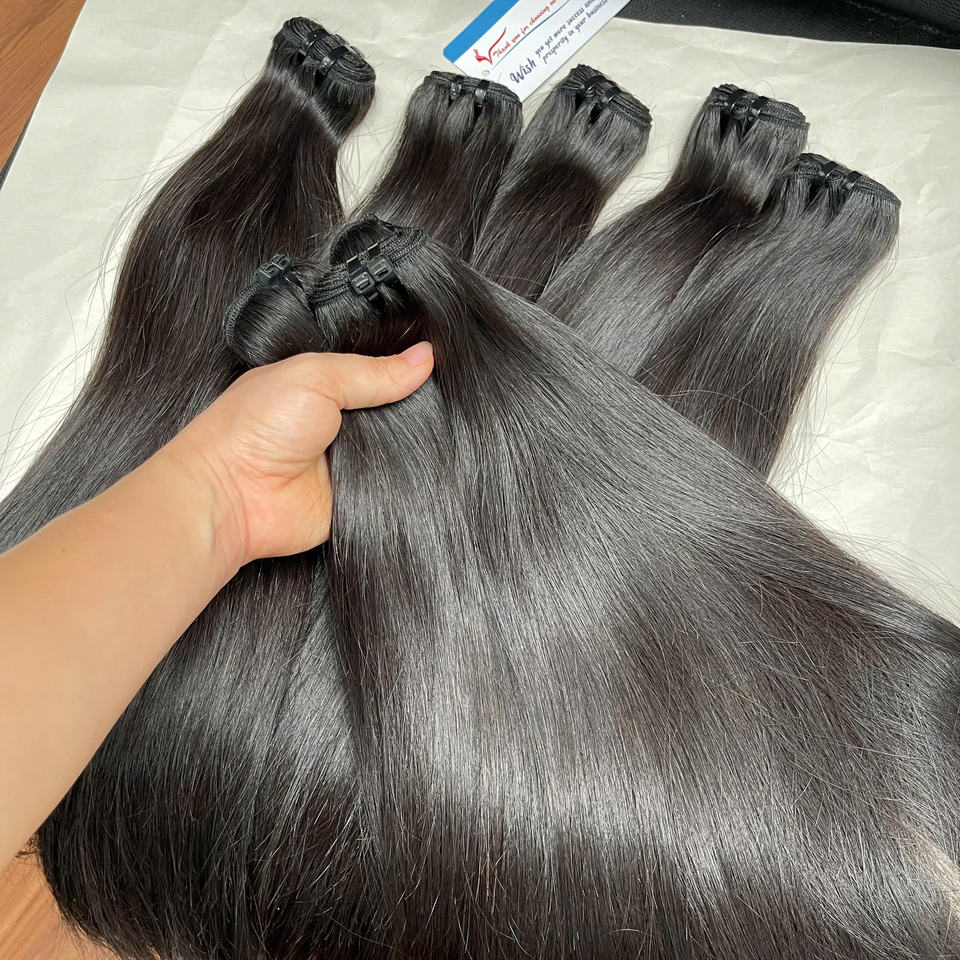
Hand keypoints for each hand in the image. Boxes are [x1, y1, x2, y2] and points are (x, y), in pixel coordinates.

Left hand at [163, 343, 433, 568]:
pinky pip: (396, 484)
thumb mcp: (316, 377)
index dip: (404, 362)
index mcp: (322, 383)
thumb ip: (372, 370)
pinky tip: (422, 462)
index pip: (376, 367)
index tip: (437, 353)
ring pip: (402, 446)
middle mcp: (337, 421)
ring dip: (412, 440)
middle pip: (394, 407)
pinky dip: (407, 476)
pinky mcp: (357, 496)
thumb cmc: (252, 429)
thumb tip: (424, 357)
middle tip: (441, 389)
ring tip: (434, 425)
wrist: (233, 496)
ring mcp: (348, 459)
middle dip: (413, 401)